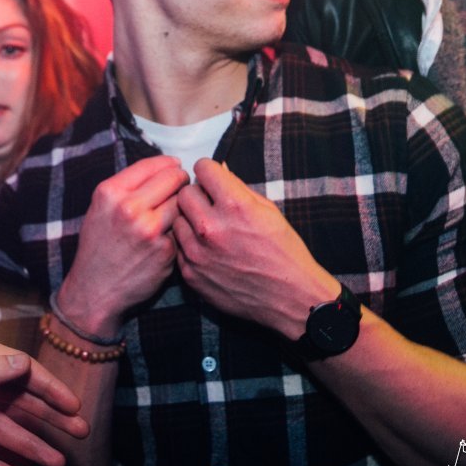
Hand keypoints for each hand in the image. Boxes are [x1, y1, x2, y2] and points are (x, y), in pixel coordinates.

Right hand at [57, 156, 188, 338]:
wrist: (95, 290)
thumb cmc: (99, 247)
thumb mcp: (100, 208)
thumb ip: (127, 187)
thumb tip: (164, 167)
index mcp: (110, 193)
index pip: (153, 165)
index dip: (168, 164)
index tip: (175, 166)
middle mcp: (129, 208)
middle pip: (174, 179)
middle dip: (180, 181)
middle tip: (181, 186)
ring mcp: (150, 230)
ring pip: (183, 203)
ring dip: (183, 205)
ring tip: (173, 212)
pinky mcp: (165, 250)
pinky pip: (181, 230)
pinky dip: (178, 232)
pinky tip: (165, 239)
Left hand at [173, 159, 338, 338]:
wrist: (289, 297)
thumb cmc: (283, 252)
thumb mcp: (268, 211)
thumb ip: (239, 189)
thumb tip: (219, 171)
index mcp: (235, 206)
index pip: (203, 168)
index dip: (209, 171)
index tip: (212, 179)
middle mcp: (212, 227)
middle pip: (184, 193)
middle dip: (197, 194)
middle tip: (210, 204)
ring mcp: (198, 253)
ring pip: (177, 220)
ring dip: (190, 220)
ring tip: (210, 230)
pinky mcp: (191, 274)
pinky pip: (178, 247)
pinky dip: (190, 245)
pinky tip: (209, 250)